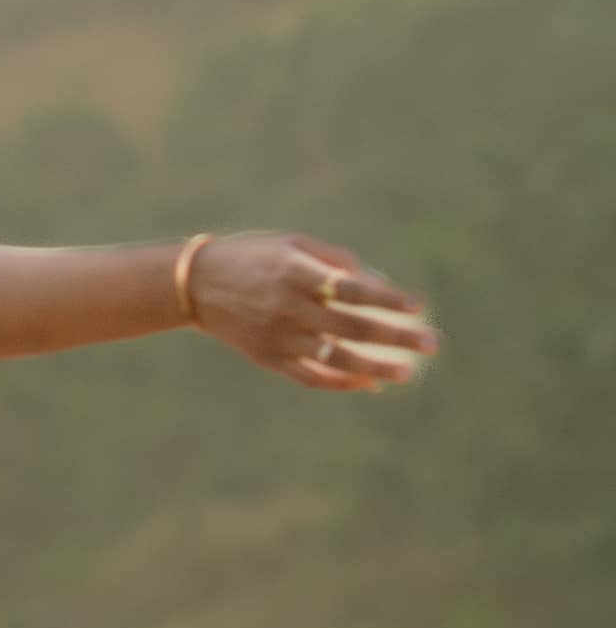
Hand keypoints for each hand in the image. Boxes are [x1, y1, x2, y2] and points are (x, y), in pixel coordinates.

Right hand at [186, 232, 436, 391]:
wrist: (196, 285)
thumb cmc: (251, 258)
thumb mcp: (288, 244)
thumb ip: (330, 258)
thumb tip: (373, 278)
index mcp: (294, 272)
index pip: (351, 288)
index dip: (386, 298)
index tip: (418, 306)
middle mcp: (287, 306)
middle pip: (351, 326)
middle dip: (395, 336)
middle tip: (431, 344)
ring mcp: (277, 336)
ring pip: (335, 357)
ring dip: (375, 367)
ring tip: (407, 373)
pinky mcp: (268, 357)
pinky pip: (311, 376)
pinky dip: (341, 381)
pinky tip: (369, 383)